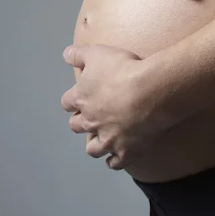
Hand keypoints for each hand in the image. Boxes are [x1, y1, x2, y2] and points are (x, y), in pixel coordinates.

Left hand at [60, 44, 163, 169]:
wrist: (149, 92)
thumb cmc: (123, 69)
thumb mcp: (98, 53)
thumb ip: (79, 54)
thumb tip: (64, 54)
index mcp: (81, 98)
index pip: (67, 102)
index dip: (73, 100)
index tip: (80, 98)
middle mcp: (91, 122)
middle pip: (77, 126)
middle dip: (81, 122)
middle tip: (92, 117)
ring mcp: (108, 139)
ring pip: (93, 149)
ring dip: (95, 144)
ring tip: (102, 140)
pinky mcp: (126, 151)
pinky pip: (116, 163)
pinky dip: (115, 161)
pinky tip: (117, 158)